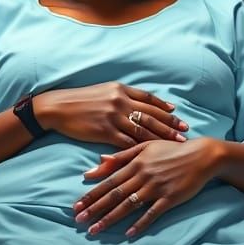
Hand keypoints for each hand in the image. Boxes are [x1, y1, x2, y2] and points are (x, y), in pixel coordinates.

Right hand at [34, 82, 188, 148]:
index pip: (149, 99)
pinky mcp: (105, 131)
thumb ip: (122, 96)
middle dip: (170, 124)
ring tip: (175, 144)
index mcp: (121, 89)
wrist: (58, 107)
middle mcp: (120, 101)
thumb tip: (140, 103)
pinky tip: (152, 155)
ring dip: (161, 137)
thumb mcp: (104, 90)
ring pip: (144, 129)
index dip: (164, 108)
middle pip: (151, 114)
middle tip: (185, 132)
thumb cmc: (81, 99)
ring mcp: (113, 116)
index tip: (177, 115)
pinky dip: (141, 148)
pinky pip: (128, 142)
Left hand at [73, 138, 219, 236]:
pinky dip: (140, 223)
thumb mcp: (145, 147)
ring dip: (110, 218)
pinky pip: (152, 213)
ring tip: (95, 229)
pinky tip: (129, 233)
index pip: (108, 181)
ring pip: (128, 205)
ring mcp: (156, 187)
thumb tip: (98, 161)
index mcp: (135, 163)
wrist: (201, 155)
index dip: (91, 194)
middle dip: (94, 209)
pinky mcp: (170, 198)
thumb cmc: (172, 150)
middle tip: (79, 220)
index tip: (76, 205)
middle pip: (114, 195)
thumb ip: (122, 155)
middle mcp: (142, 175)